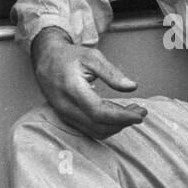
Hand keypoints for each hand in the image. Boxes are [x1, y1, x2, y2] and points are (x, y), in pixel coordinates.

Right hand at [31, 28, 146, 138]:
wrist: (46, 60)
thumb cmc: (70, 57)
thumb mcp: (92, 57)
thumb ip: (112, 73)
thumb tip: (132, 87)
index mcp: (72, 88)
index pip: (99, 112)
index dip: (122, 117)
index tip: (139, 114)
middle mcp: (66, 106)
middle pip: (99, 126)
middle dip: (124, 122)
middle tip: (141, 111)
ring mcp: (65, 115)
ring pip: (95, 131)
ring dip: (117, 126)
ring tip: (133, 111)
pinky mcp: (67, 118)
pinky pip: (90, 129)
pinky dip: (108, 126)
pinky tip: (119, 114)